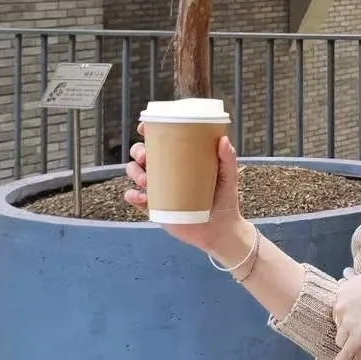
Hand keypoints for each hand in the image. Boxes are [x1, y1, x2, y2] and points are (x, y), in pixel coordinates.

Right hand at [124, 130, 253, 261]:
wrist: (220, 231)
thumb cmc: (225, 200)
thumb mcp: (228, 177)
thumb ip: (228, 159)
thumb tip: (223, 140)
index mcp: (180, 159)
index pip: (160, 141)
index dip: (148, 131)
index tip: (144, 128)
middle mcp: (166, 172)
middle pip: (143, 155)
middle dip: (138, 151)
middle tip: (145, 156)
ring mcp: (158, 190)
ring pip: (136, 174)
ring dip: (134, 172)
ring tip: (144, 180)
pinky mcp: (154, 208)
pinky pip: (136, 199)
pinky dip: (132, 196)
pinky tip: (140, 196)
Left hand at [332, 261, 360, 359]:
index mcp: (343, 289)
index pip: (340, 305)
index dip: (349, 310)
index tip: (355, 312)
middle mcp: (341, 306)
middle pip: (338, 321)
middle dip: (346, 324)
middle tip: (358, 326)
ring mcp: (347, 323)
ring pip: (340, 337)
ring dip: (346, 340)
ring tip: (350, 345)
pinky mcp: (357, 336)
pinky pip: (347, 350)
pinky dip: (343, 357)